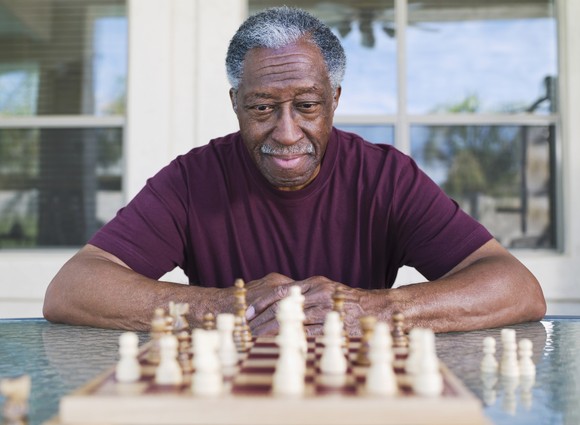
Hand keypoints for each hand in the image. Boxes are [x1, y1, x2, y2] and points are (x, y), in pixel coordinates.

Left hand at [246, 274, 372, 336]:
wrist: (374, 307)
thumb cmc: (345, 300)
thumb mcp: (325, 289)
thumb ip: (305, 293)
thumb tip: (282, 303)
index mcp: (313, 282)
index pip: (280, 291)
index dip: (262, 302)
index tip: (248, 312)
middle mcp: (317, 292)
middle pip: (282, 307)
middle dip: (263, 320)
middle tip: (248, 330)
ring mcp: (324, 308)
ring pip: (291, 321)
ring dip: (272, 332)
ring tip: (257, 340)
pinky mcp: (331, 323)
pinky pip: (306, 333)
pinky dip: (291, 339)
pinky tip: (278, 345)